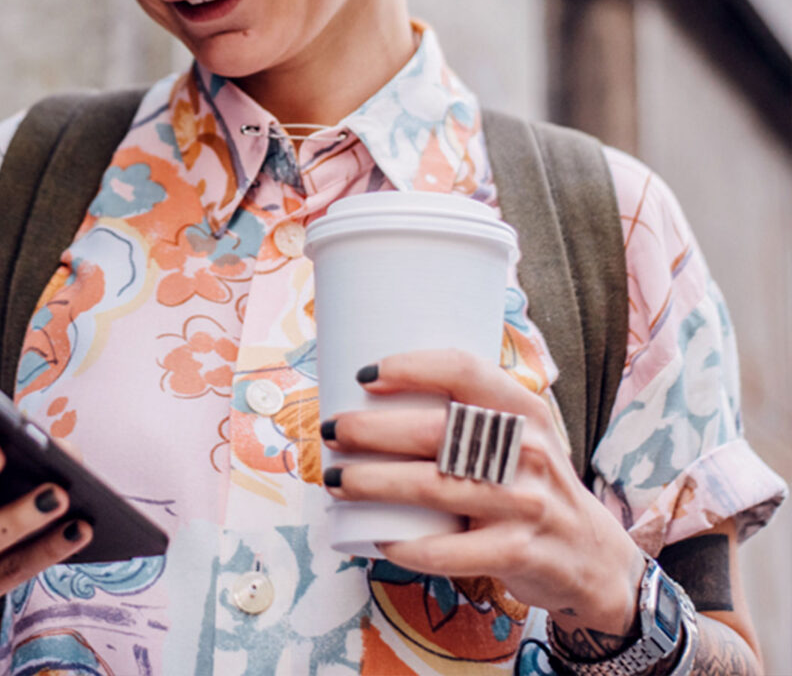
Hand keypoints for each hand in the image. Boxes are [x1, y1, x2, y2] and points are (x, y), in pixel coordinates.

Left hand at [321, 349, 642, 635]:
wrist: (592, 555)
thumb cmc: (531, 482)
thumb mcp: (521, 434)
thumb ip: (472, 411)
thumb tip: (378, 389)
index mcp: (523, 410)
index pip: (464, 370)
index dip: (411, 367)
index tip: (365, 376)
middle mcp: (527, 450)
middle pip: (435, 431)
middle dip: (371, 430)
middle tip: (331, 431)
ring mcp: (524, 503)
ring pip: (432, 487)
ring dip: (373, 484)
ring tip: (335, 481)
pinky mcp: (518, 552)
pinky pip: (451, 551)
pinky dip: (408, 546)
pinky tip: (379, 538)